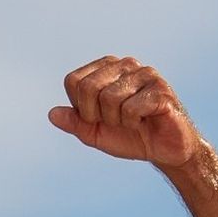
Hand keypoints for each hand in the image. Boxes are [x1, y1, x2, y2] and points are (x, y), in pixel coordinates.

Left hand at [48, 56, 199, 166]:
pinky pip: (130, 108)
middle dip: (96, 114)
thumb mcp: (95, 133)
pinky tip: (145, 122)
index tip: (98, 117)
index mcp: (107, 68)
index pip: (73, 81)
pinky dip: (133, 123)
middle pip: (87, 87)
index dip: (80, 108)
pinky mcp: (161, 90)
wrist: (165, 151)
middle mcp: (126, 64)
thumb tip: (52, 114)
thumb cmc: (130, 137)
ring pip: (109, 98)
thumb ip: (74, 122)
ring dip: (117, 120)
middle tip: (116, 121)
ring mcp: (146, 74)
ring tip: (133, 121)